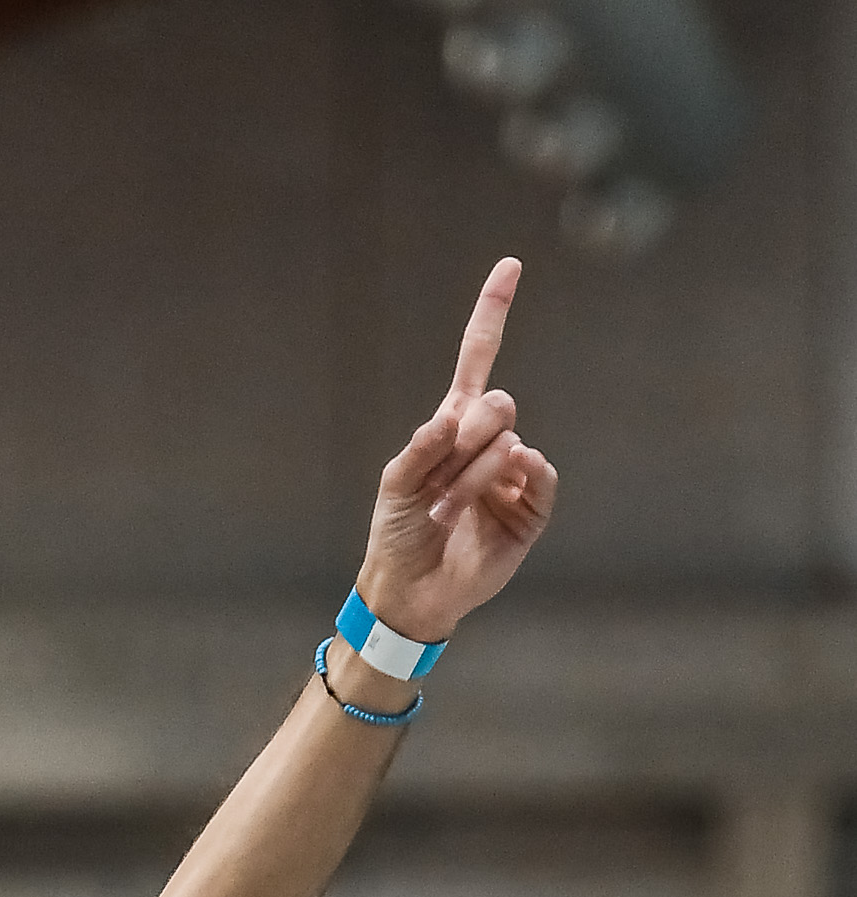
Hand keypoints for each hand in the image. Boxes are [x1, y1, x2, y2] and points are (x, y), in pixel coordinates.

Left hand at [356, 258, 555, 645]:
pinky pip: (540, 475)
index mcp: (454, 426)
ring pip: (509, 444)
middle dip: (468, 438)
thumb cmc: (397, 534)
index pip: (478, 358)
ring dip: (472, 479)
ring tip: (445, 512)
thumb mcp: (395, 482)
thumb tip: (457, 415)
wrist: (408, 591)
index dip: (492, 313)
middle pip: (498, 404)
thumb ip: (422, 445)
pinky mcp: (529, 510)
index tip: (510, 266)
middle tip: (441, 478)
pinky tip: (505, 490)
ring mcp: (511, 475)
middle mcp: (487, 444)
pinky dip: (521, 478)